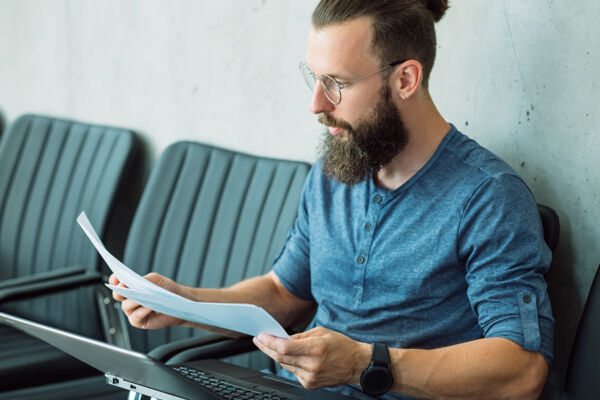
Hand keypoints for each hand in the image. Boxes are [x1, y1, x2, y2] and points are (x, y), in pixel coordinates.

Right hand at [109, 273, 184, 328]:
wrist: (179, 302)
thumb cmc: (167, 290)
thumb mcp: (157, 280)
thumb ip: (145, 279)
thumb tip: (136, 283)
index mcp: (131, 287)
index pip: (118, 283)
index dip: (114, 281)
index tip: (116, 278)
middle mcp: (129, 299)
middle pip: (118, 295)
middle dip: (120, 291)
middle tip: (124, 287)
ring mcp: (133, 311)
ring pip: (126, 306)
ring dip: (134, 301)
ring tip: (143, 297)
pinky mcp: (139, 321)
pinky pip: (136, 316)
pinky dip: (142, 311)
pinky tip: (149, 307)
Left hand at [252, 326, 370, 388]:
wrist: (356, 365)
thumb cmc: (341, 346)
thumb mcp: (321, 332)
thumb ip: (300, 336)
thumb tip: (282, 337)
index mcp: (316, 348)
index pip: (285, 347)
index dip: (270, 342)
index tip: (261, 336)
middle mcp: (312, 365)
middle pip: (281, 357)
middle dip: (267, 347)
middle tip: (259, 340)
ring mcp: (310, 377)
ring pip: (285, 365)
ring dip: (276, 355)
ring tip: (270, 345)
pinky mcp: (309, 384)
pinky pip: (293, 372)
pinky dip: (289, 363)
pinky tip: (290, 357)